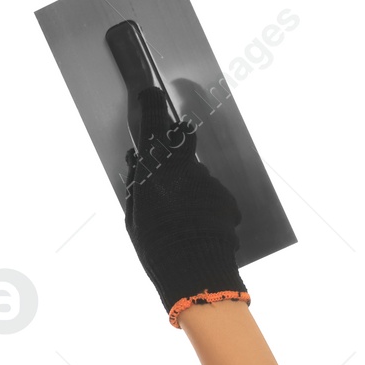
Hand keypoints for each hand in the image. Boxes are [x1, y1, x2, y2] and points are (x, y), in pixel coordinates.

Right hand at [122, 87, 248, 326]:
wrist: (197, 273)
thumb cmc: (158, 248)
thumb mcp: (135, 220)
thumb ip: (138, 187)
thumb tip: (138, 162)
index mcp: (159, 172)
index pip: (155, 127)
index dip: (152, 106)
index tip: (150, 91)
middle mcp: (188, 171)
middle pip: (183, 146)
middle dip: (176, 149)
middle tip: (168, 168)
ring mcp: (212, 185)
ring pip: (197, 179)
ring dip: (189, 193)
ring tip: (180, 224)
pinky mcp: (229, 201)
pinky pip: (212, 198)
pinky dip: (204, 209)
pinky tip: (197, 230)